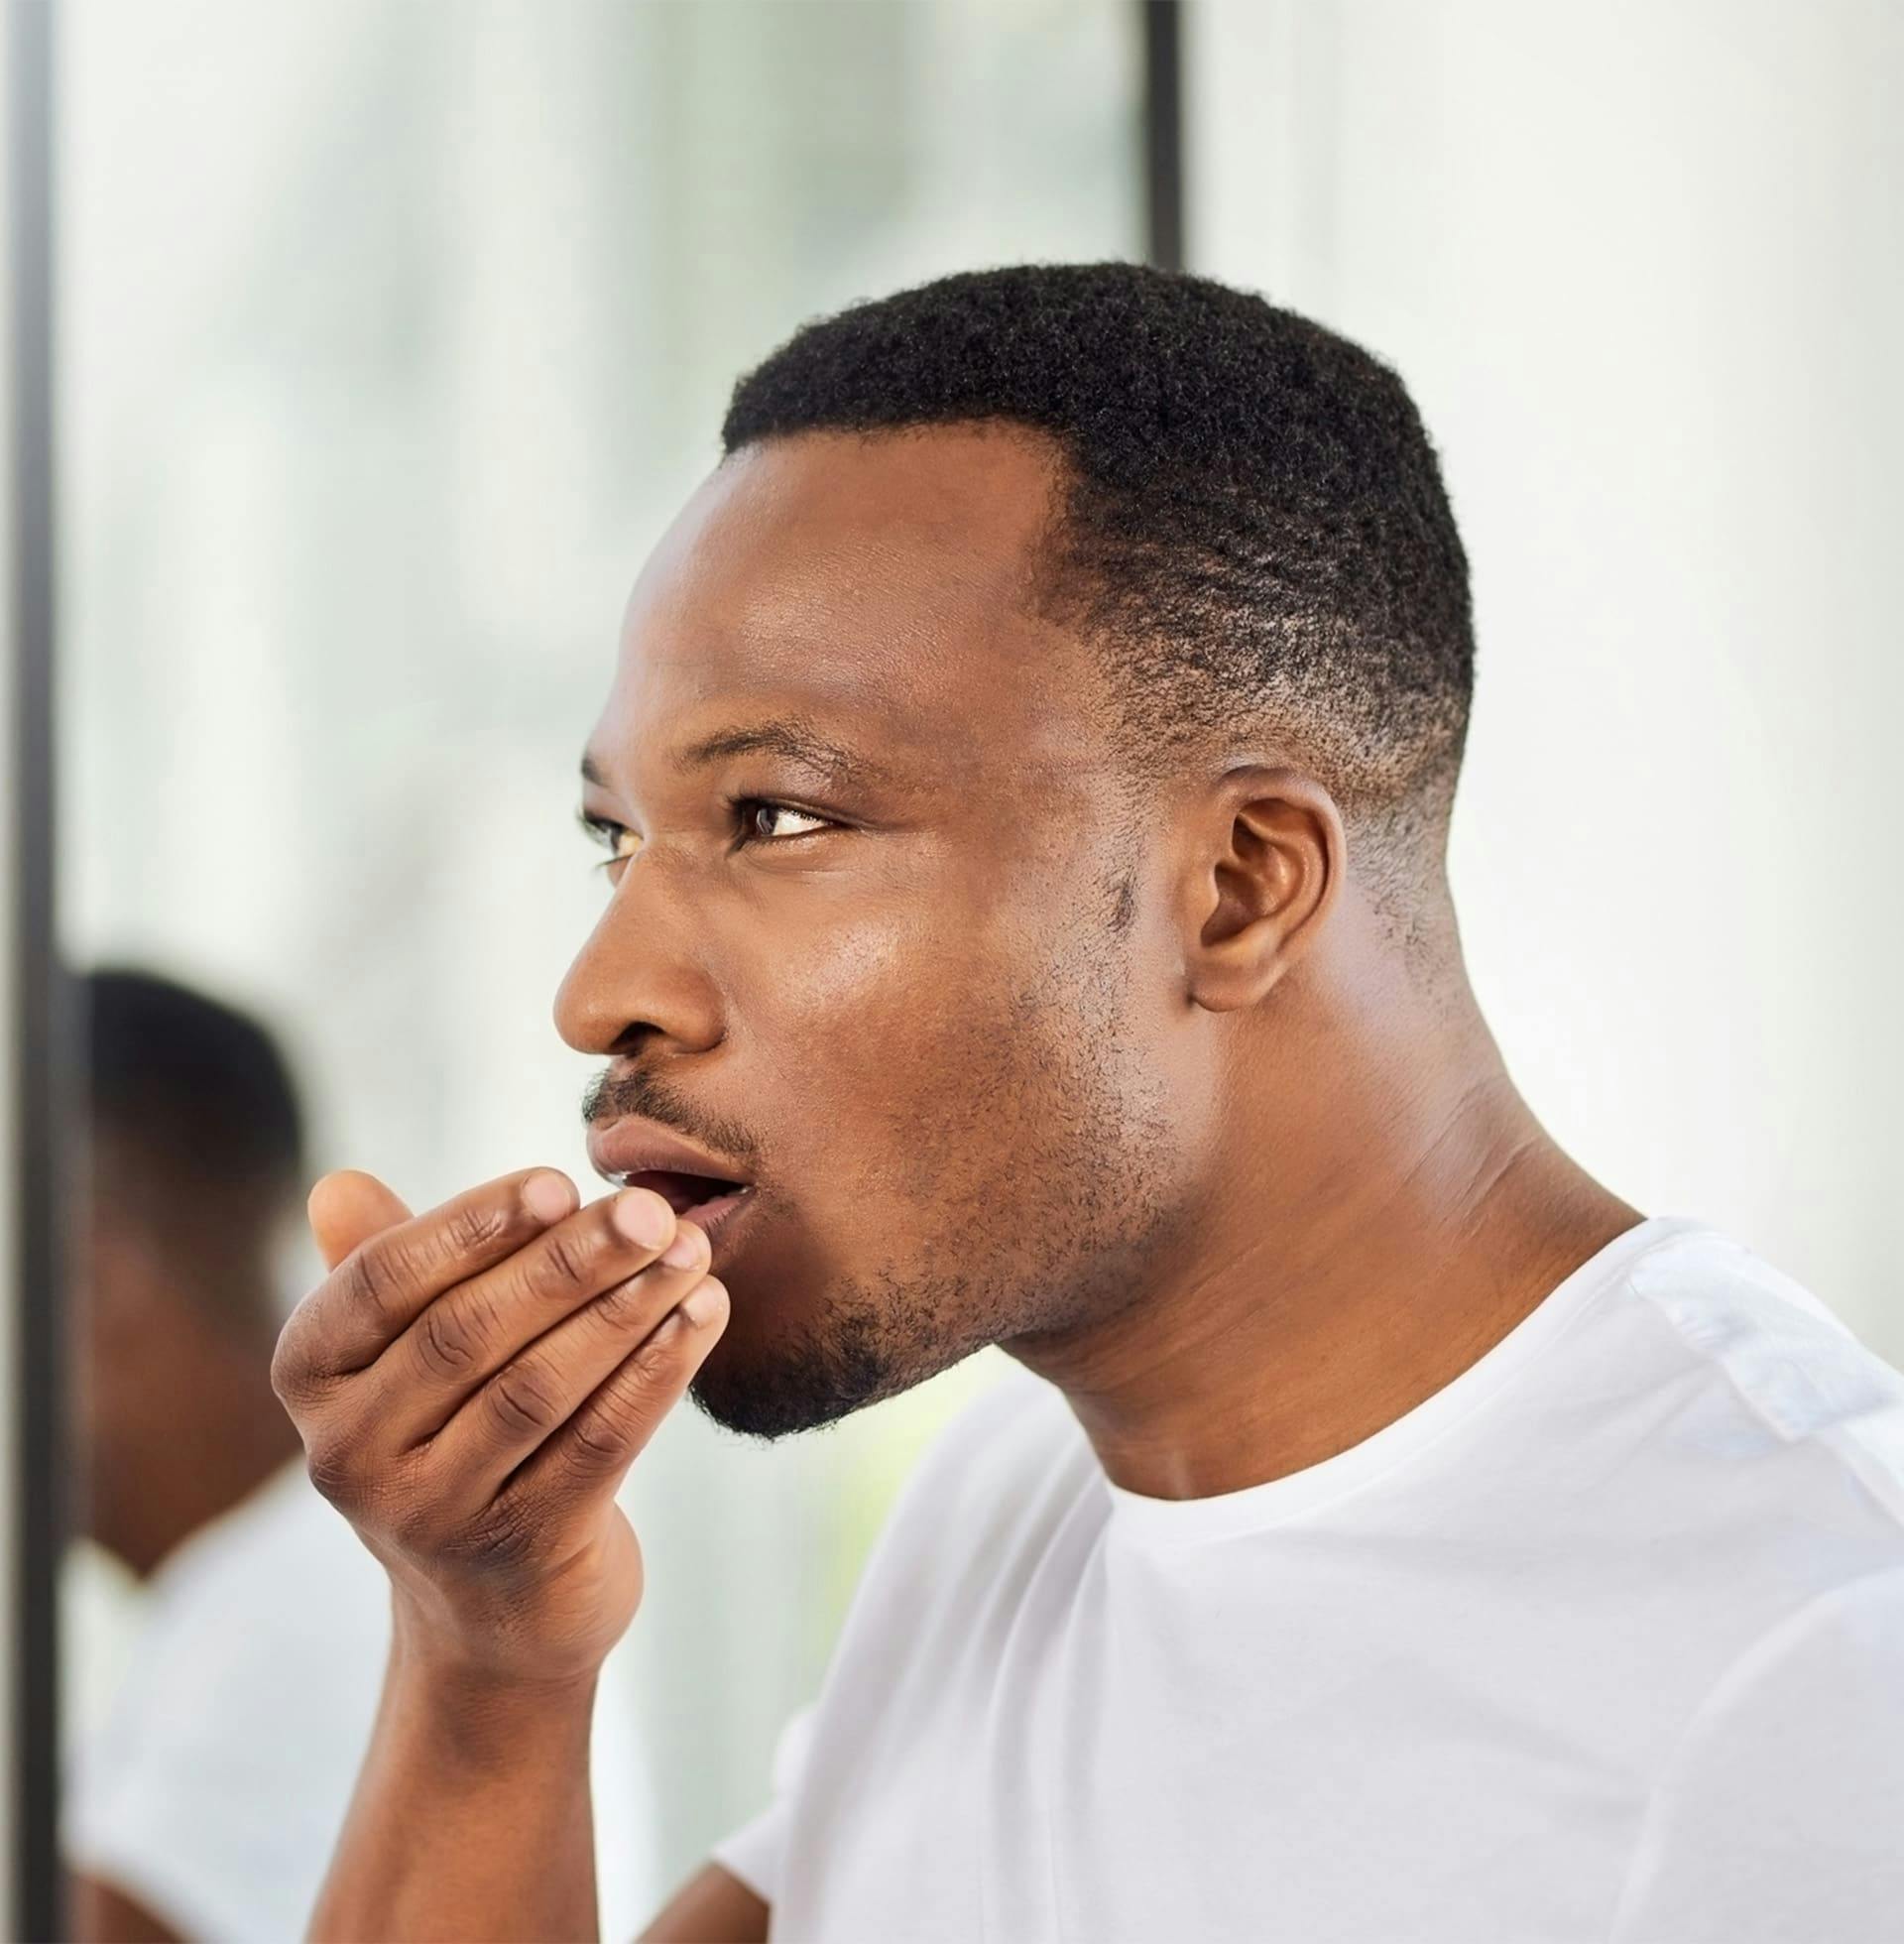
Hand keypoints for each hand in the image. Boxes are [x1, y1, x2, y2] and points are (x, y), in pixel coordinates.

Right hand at [271, 1165, 728, 1688]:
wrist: (491, 1611)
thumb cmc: (450, 1433)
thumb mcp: (399, 1356)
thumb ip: (382, 1265)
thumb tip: (337, 1183)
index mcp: (310, 1376)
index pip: (382, 1280)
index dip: (474, 1226)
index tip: (562, 1183)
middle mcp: (349, 1453)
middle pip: (467, 1333)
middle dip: (571, 1261)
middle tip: (652, 1210)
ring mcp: (432, 1514)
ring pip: (538, 1387)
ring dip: (627, 1308)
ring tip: (690, 1252)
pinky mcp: (522, 1552)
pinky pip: (600, 1441)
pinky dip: (657, 1370)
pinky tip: (702, 1314)